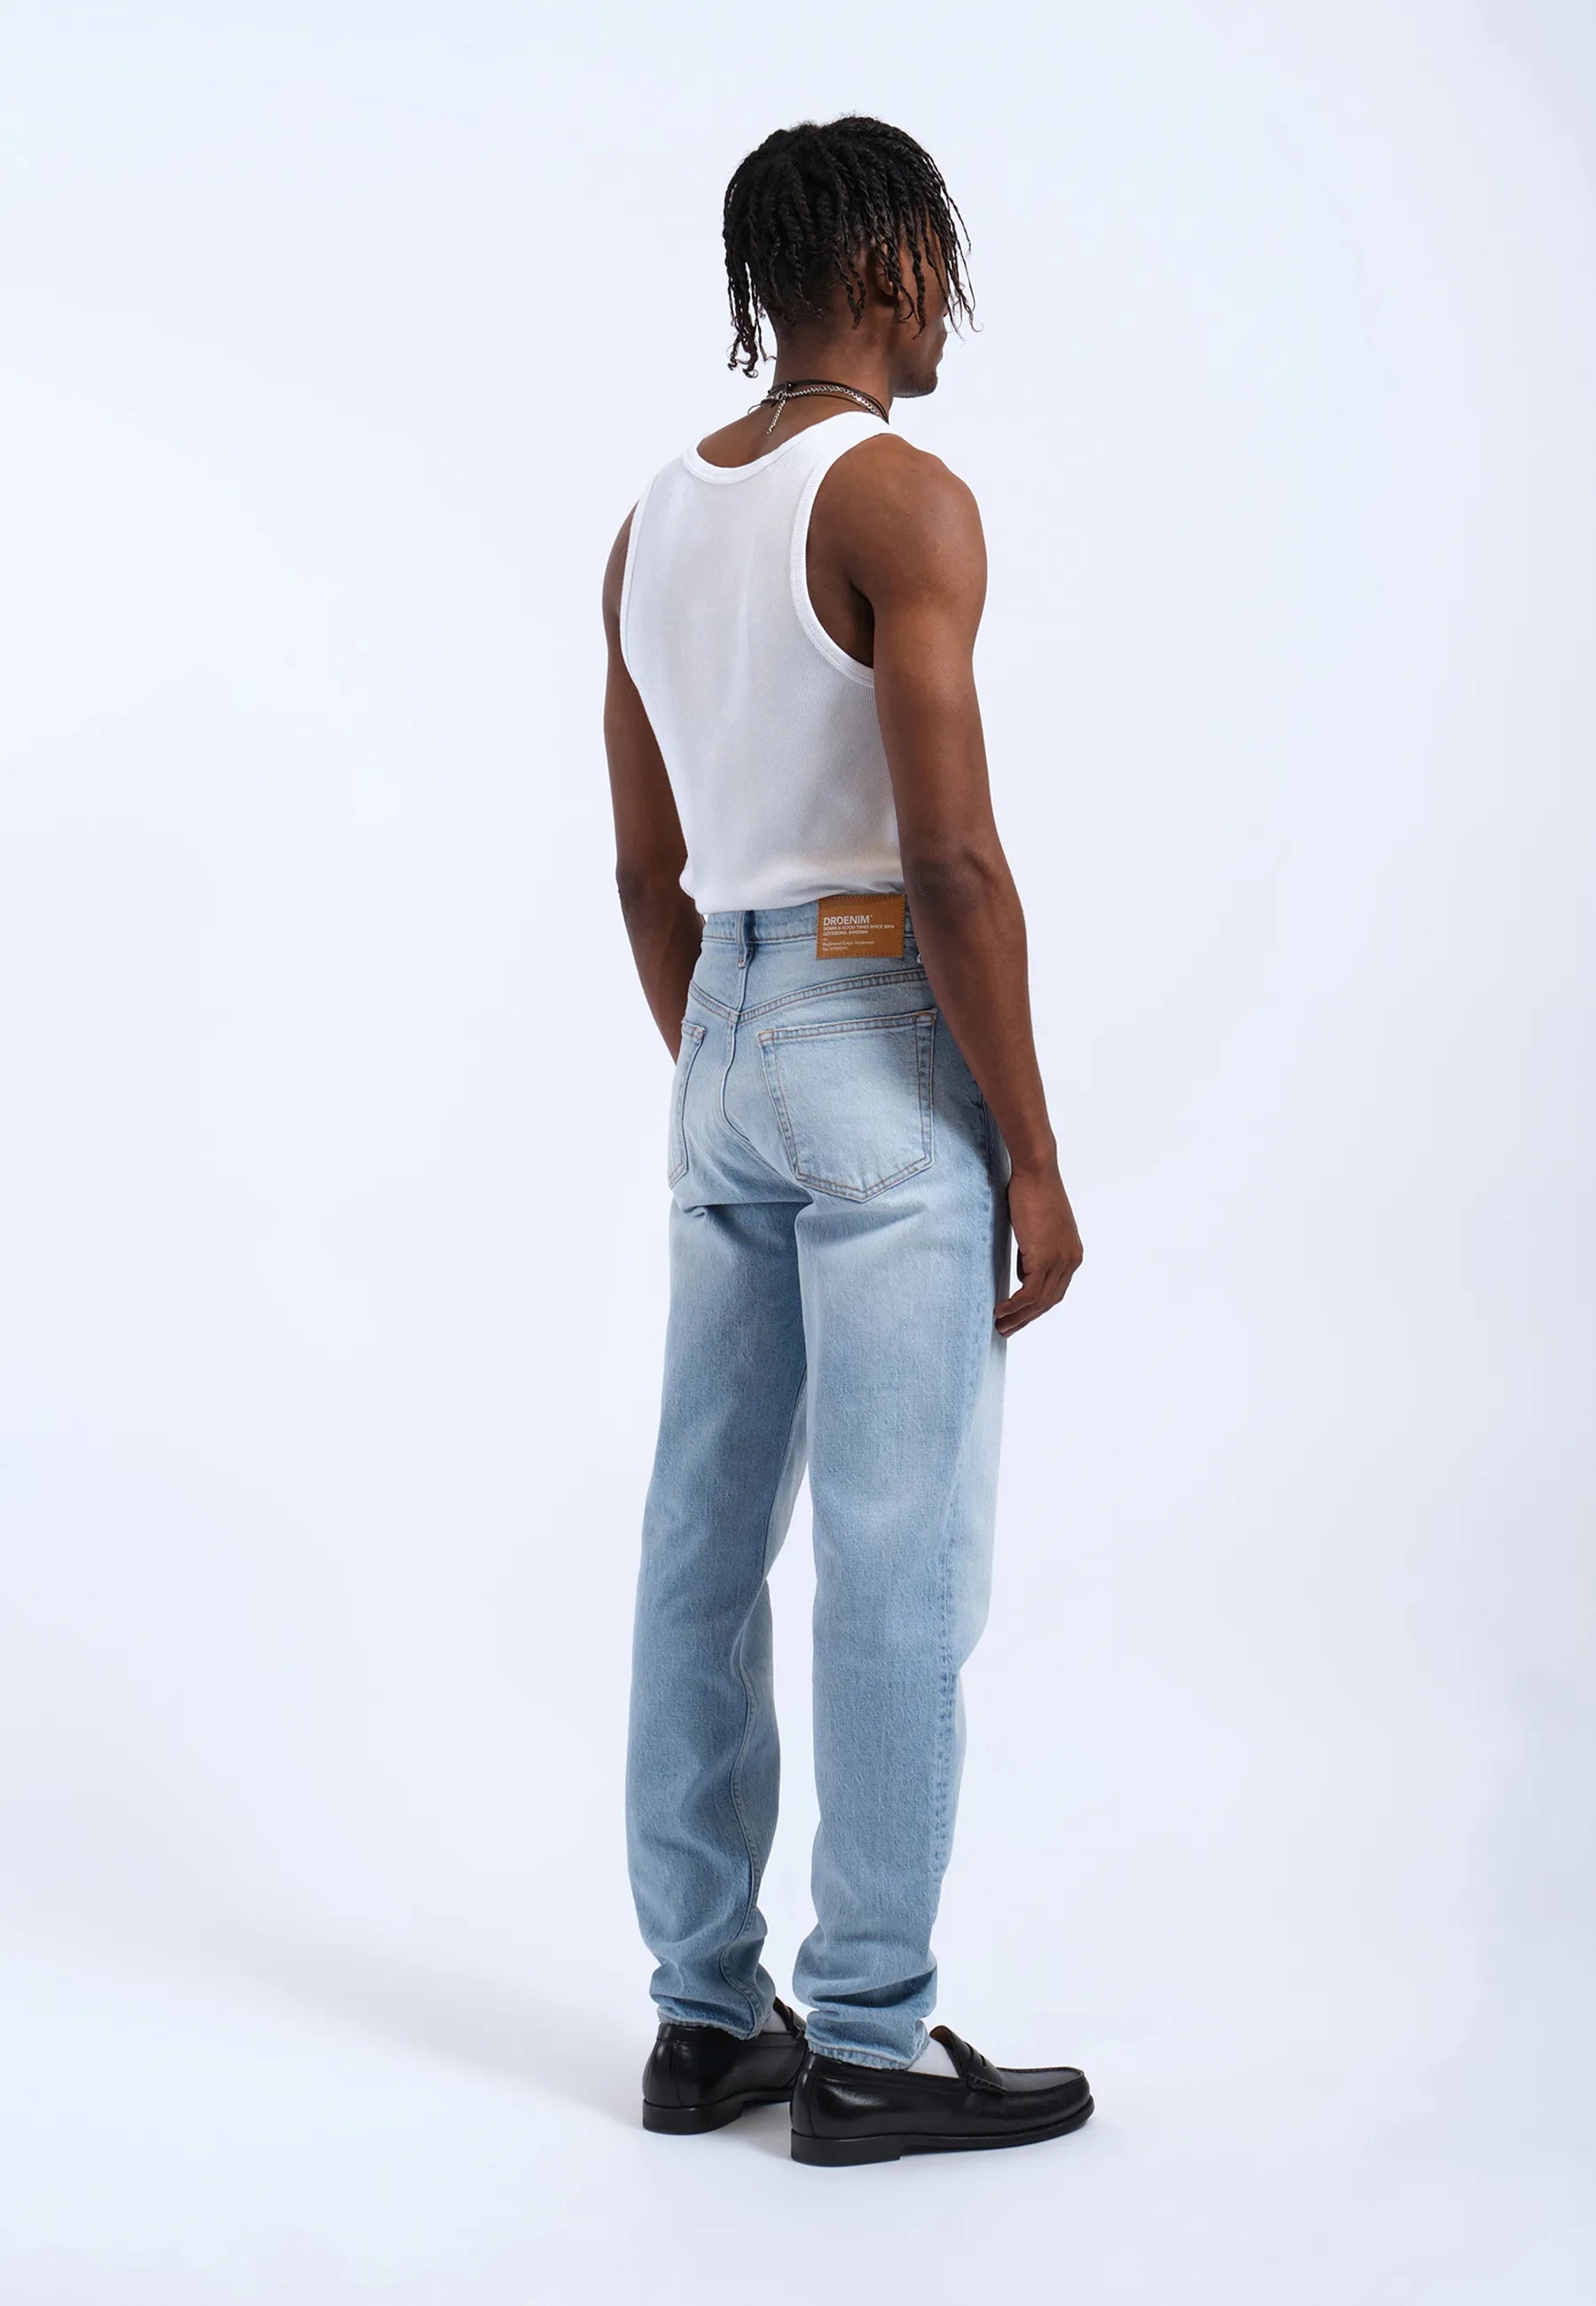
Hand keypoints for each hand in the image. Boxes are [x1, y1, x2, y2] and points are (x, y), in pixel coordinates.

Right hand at [995, 1160, 1082, 1335]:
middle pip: (1049, 1301)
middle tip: (1006, 1331)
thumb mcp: (1035, 1229)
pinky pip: (1029, 1293)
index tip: (1018, 1317)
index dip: (1036, 1308)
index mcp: (1072, 1254)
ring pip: (1039, 1302)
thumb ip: (1033, 1252)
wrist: (1036, 1173)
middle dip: (1027, 1319)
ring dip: (1018, 1317)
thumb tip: (1023, 1273)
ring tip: (999, 1326)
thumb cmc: (1031, 1193)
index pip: (1055, 1291)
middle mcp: (1071, 1260)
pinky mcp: (1044, 1258)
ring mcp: (1060, 1260)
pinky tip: (1000, 1310)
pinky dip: (1014, 1306)